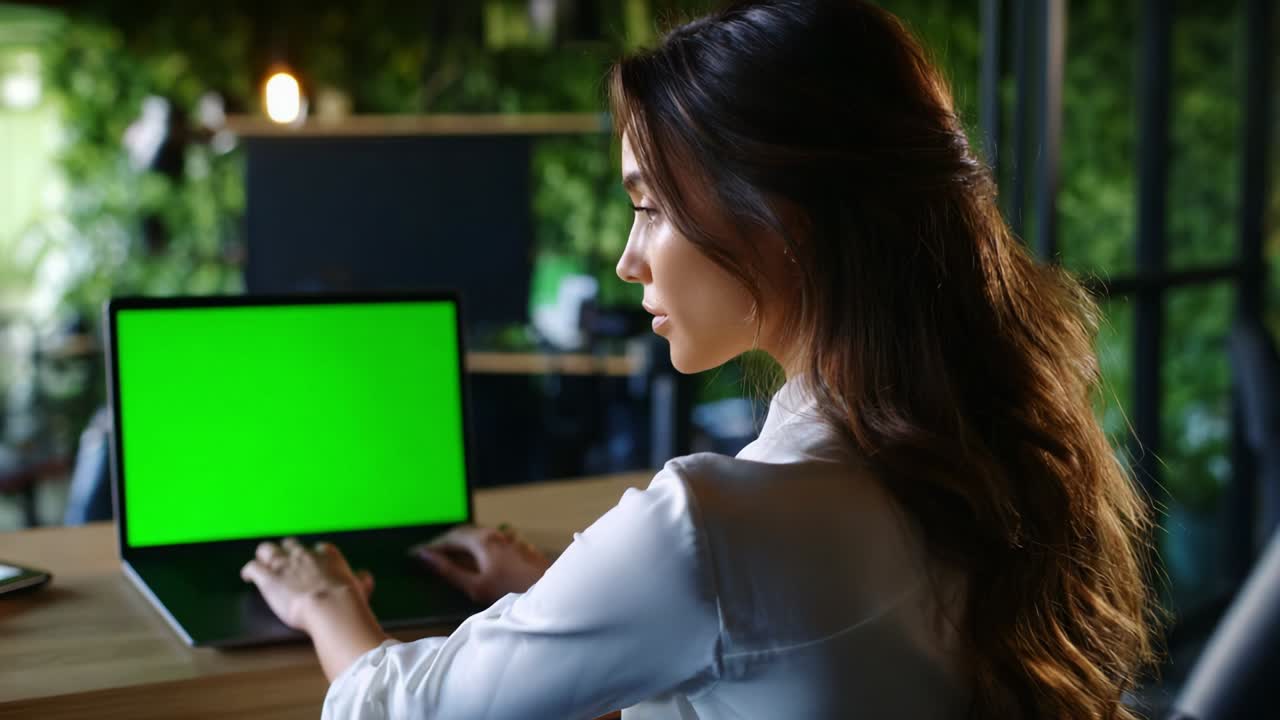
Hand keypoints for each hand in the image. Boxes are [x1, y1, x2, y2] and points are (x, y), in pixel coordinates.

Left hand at [240, 538, 375, 633]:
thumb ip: (360, 580)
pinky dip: (249, 571)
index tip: (311, 563)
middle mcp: (304, 554)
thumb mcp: (361, 587)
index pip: (317, 548)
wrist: (331, 607)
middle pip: (290, 544)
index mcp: (327, 554)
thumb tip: (364, 577)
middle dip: (286, 551)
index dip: (312, 556)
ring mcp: (284, 564)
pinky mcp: (267, 577)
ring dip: (264, 555)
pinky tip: (247, 576)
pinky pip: (252, 567)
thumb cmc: (348, 599)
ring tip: (262, 563)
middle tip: (284, 561)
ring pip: (267, 549)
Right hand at [415, 525, 550, 604]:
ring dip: (462, 543)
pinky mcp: (519, 545)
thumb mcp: (475, 586)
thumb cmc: (511, 592)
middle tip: (431, 553)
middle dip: (446, 542)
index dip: (432, 546)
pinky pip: (491, 540)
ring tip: (450, 556)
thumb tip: (426, 557)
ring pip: (479, 535)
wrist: (549, 593)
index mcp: (482, 540)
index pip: (450, 538)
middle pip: (464, 533)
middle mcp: (495, 534)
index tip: (416, 553)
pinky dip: (477, 547)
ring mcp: (509, 538)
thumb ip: (448, 571)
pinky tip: (478, 558)